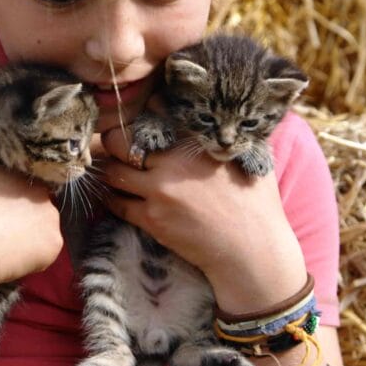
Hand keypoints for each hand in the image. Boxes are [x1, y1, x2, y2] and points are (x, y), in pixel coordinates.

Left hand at [100, 128, 306, 312]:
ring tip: (115, 170)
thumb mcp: (248, 156)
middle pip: (119, 141)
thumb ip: (226, 134)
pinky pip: (116, 203)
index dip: (139, 118)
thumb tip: (218, 116)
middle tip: (115, 146)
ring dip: (110, 170)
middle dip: (113, 142)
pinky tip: (118, 195)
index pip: (150, 116)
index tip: (136, 124)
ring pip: (112, 172)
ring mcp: (159, 190)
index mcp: (194, 142)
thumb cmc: (255, 202)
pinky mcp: (151, 218)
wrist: (251, 250)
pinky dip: (113, 197)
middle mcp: (172, 161)